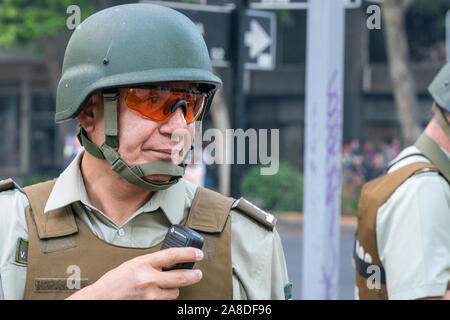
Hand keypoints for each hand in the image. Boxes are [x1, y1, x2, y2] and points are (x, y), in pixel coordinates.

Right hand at [66, 247, 203, 299]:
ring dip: (173, 290)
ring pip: (175, 293)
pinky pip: (165, 302)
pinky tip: (157, 294)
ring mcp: (150, 295)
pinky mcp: (150, 305)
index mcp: (144, 263)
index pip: (173, 255)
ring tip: (165, 286)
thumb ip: (152, 263)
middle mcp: (149, 279)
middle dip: (194, 275)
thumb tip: (171, 262)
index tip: (198, 254)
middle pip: (182, 277)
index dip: (189, 254)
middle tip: (198, 274)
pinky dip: (164, 298)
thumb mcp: (134, 264)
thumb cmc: (115, 281)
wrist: (101, 299)